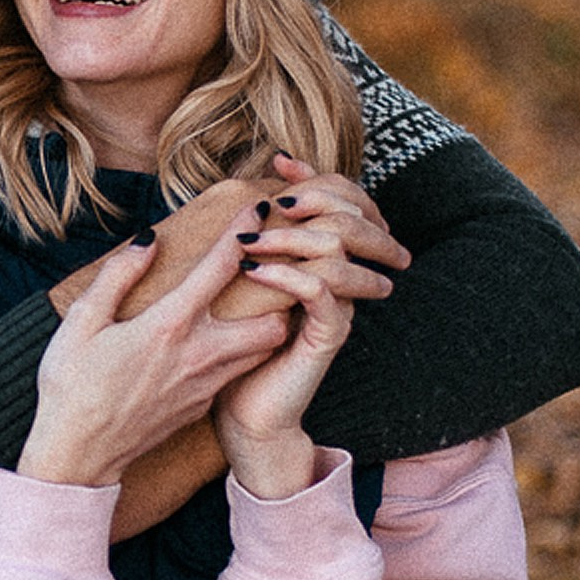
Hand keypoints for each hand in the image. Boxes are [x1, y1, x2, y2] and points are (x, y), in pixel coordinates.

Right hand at [20, 225, 290, 488]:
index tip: (258, 208)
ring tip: (256, 301)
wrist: (78, 457)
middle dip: (277, 291)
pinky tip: (222, 341)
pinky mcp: (201, 407)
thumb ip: (118, 276)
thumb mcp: (81, 323)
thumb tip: (149, 241)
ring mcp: (205, 385)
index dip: (244, 232)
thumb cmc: (71, 388)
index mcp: (169, 326)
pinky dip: (244, 352)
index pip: (222, 267)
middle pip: (272, 318)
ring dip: (267, 323)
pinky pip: (237, 372)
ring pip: (263, 350)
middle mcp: (199, 355)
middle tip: (271, 267)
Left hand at [213, 157, 408, 498]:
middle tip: (271, 203)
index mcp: (321, 258)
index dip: (315, 177)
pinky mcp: (325, 336)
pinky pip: (320, 292)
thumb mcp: (230, 286)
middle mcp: (337, 277)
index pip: (341, 199)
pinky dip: (288, 275)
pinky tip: (254, 272)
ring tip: (249, 241)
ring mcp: (335, 305)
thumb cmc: (230, 349)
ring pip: (336, 248)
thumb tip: (234, 196)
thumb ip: (242, 240)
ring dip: (291, 236)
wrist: (243, 415)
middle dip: (311, 198)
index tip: (279, 164)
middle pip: (349, 214)